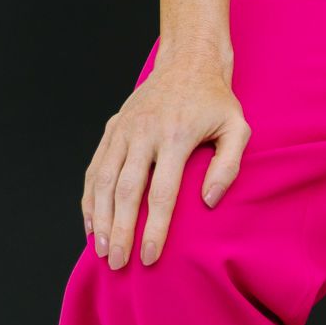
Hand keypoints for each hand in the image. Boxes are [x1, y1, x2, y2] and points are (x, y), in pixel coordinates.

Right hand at [81, 48, 250, 270]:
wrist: (187, 61)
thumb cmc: (215, 101)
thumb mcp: (237, 127)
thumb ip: (228, 165)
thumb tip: (209, 201)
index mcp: (175, 136)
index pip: (161, 192)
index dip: (153, 228)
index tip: (149, 257)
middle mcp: (144, 133)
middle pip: (126, 191)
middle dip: (119, 231)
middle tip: (116, 263)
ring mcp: (124, 130)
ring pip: (103, 180)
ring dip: (99, 217)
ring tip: (100, 250)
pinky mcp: (112, 128)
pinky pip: (95, 167)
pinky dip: (89, 197)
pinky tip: (91, 222)